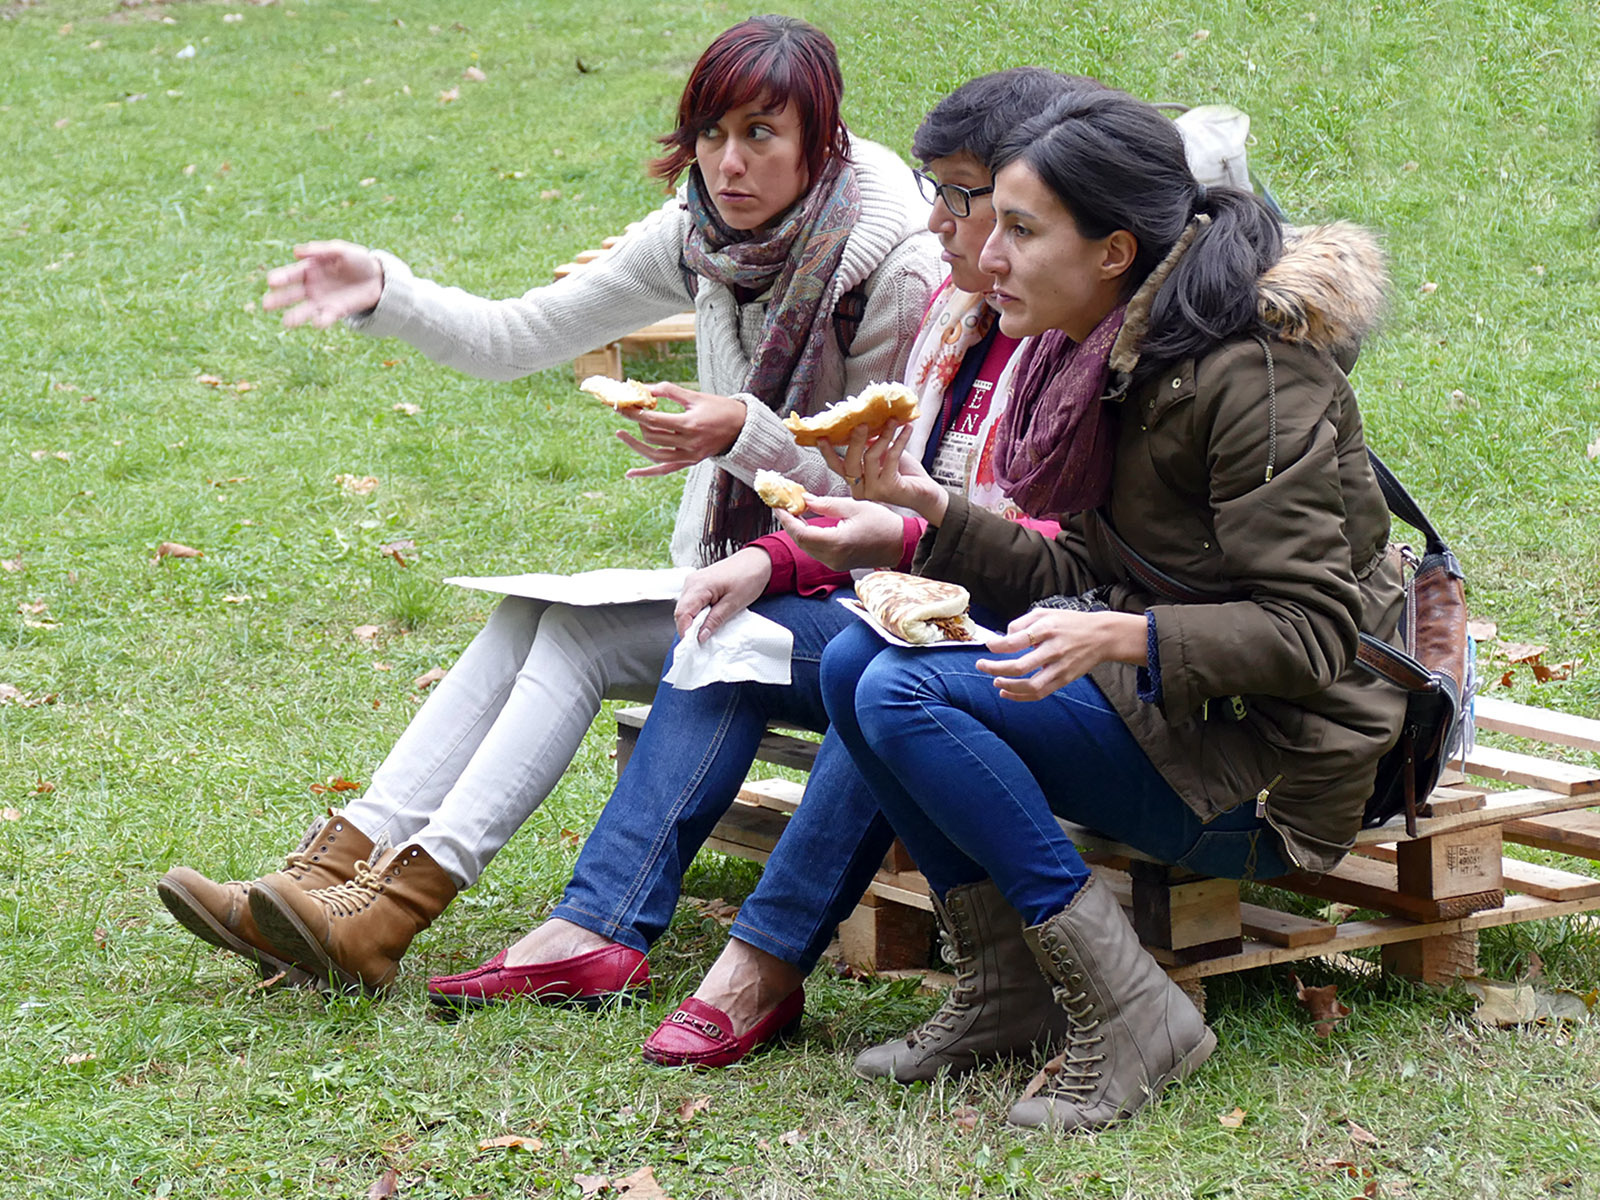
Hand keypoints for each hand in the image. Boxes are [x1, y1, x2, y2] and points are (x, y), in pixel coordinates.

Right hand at [262, 240, 384, 328]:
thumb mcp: (340, 250)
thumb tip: (295, 251)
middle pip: (291, 294)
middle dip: (279, 299)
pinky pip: (326, 317)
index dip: (280, 278)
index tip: (272, 282)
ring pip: (305, 310)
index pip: (290, 274)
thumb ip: (320, 250)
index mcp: (309, 269)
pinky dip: (321, 320)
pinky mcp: (336, 311)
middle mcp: (311, 286)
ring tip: (286, 322)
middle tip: (266, 305)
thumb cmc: (356, 259)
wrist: (377, 277)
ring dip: (295, 316)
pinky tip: (317, 322)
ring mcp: (322, 300)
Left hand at [616, 383, 747, 477]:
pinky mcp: (689, 462)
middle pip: (652, 436)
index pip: (653, 419)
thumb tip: (644, 388)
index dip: (634, 412)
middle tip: (631, 411)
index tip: (621, 405)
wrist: (742, 428)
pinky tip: (629, 474)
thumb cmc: (720, 408)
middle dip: (637, 423)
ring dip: (636, 444)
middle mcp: (688, 443)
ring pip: (654, 454)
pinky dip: (646, 472)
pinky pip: (664, 470)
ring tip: (621, 433)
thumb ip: (669, 391)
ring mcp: (689, 456)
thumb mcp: (695, 396)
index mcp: (689, 424)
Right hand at [674, 547, 772, 641]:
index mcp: (699, 585)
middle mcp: (691, 582)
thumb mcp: (734, 604)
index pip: (682, 614)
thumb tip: (700, 636)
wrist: (758, 561)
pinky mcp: (698, 583)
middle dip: (689, 628)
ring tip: (707, 629)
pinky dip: (697, 613)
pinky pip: (691, 602)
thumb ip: (714, 620)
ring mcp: (693, 582)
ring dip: (693, 621)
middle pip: (681, 611)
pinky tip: (708, 618)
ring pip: (685, 608)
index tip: (693, 646)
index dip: (685, 632)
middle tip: (701, 641)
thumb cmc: (748, 577)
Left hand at [774, 493, 907, 571]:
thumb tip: (804, 500)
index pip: (801, 532)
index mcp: (836, 542)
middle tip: (783, 505)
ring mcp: (834, 563)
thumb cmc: (882, 523)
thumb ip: (826, 504)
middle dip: (789, 523)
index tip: (778, 505)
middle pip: (800, 541)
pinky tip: (806, 523)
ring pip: (806, 547)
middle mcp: (833, 557)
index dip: (786, 519)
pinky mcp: (837, 564)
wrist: (900, 544)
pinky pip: (815, 551)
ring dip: (797, 530)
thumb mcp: (854, 506)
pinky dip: (807, 537)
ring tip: (792, 512)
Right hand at [818, 421, 948, 523]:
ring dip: (884, 435)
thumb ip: (870, 445)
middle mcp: (860, 490)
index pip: (837, 467)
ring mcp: (873, 492)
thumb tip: (861, 423)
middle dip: (855, 440)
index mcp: (855, 482)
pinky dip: (899, 441)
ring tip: (893, 421)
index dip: (828, 452)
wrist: (926, 494)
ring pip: (871, 457)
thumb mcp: (883, 456)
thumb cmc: (904, 474)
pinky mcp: (889, 488)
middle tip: (862, 422)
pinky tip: (906, 430)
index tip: (822, 436)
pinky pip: (891, 458)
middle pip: (850, 463)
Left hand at [977, 608, 1147, 701]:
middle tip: (981, 665)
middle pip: (1019, 666)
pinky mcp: (1064, 679)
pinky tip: (1006, 692)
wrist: (1102, 636)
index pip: (1016, 641)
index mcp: (1047, 629)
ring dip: (1008, 686)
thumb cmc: (1069, 623)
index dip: (997, 645)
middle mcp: (1053, 649)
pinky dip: (1020, 696)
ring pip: (1030, 685)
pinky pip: (1040, 693)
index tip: (989, 645)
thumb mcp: (1045, 613)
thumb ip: (1022, 622)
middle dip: (995, 668)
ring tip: (995, 681)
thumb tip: (1003, 637)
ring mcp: (1060, 667)